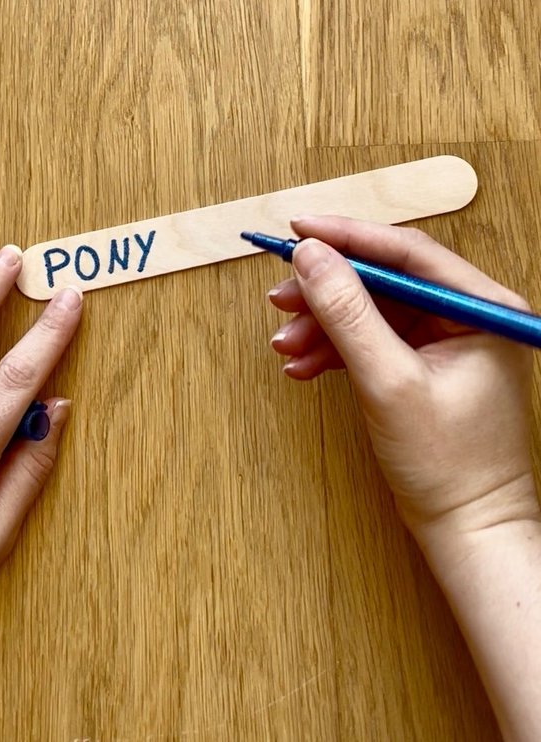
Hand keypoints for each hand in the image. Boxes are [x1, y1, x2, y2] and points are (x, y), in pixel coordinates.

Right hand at [268, 216, 539, 553]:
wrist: (469, 534)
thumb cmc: (450, 468)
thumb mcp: (388, 382)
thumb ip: (347, 313)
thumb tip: (311, 257)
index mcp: (484, 308)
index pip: (408, 252)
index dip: (348, 237)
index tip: (300, 230)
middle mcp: (471, 316)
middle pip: (385, 279)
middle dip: (328, 291)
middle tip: (281, 296)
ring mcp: (449, 341)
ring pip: (373, 311)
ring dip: (324, 325)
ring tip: (285, 345)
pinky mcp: (427, 365)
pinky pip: (374, 340)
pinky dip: (336, 350)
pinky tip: (303, 365)